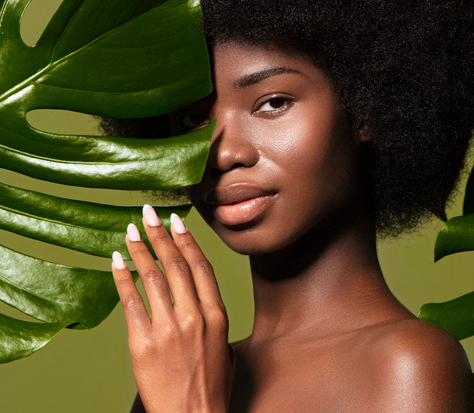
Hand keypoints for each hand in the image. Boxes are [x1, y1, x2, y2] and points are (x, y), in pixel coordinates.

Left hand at [112, 205, 234, 412]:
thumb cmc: (211, 389)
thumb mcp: (226, 350)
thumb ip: (214, 323)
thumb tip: (202, 306)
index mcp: (218, 316)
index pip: (201, 267)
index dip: (188, 241)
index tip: (177, 222)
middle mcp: (195, 317)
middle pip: (176, 265)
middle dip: (161, 235)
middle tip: (149, 213)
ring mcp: (168, 329)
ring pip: (153, 278)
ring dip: (141, 249)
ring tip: (131, 230)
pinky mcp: (143, 344)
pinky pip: (131, 303)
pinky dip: (123, 278)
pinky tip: (118, 261)